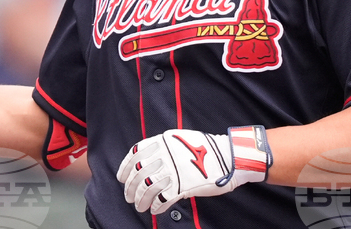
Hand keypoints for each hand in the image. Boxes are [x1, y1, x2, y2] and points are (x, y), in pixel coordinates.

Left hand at [116, 126, 270, 214]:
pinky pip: (163, 199)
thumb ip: (163, 148)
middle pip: (139, 174)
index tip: (121, 177)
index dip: (126, 168)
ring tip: (140, 206)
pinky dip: (156, 207)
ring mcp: (173, 171)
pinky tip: (155, 210)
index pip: (135, 155)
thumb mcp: (180, 139)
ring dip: (141, 200)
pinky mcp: (183, 186)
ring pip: (148, 189)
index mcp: (162, 142)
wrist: (228, 157)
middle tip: (128, 196)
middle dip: (130, 187)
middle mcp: (165, 155)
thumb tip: (148, 161)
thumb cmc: (206, 148)